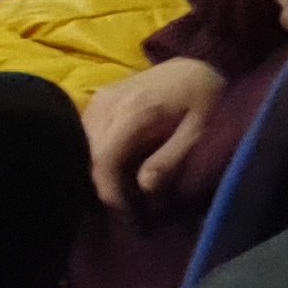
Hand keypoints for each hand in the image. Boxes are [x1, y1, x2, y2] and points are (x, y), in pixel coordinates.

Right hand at [84, 55, 227, 210]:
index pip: (104, 160)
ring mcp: (99, 99)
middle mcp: (107, 103)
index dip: (112, 195)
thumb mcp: (199, 132)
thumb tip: (144, 187)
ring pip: (83, 148)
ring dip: (102, 175)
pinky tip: (120, 173)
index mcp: (134, 111)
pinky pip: (87, 136)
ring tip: (129, 196)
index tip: (133, 220)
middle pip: (89, 157)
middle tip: (135, 215)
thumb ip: (171, 158)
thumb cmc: (204, 100)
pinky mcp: (98, 101)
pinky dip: (99, 159)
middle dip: (108, 190)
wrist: (194, 68)